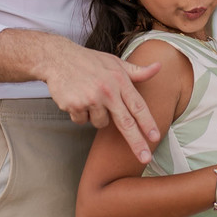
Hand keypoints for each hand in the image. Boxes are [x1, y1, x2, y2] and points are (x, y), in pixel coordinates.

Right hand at [46, 48, 162, 164]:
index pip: (138, 106)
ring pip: (100, 123)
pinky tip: (76, 98)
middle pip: (125, 123)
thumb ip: (137, 71)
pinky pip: (82, 121)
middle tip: (145, 158)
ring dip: (96, 116)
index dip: (147, 123)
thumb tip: (159, 67)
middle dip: (136, 143)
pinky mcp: (74, 105)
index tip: (155, 137)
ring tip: (89, 96)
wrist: (58, 58)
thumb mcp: (115, 62)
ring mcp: (90, 99)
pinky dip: (80, 114)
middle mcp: (107, 90)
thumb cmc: (90, 61)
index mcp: (120, 80)